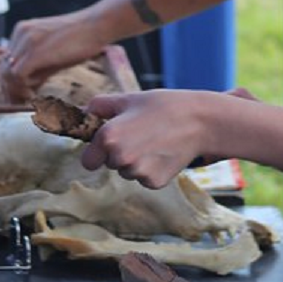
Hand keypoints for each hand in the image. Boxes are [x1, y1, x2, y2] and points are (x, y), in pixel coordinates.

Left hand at [0, 9, 106, 101]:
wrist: (96, 26)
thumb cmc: (80, 41)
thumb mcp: (53, 54)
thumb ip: (37, 69)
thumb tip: (26, 91)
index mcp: (22, 31)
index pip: (6, 61)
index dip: (9, 82)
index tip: (18, 97)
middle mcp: (20, 33)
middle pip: (3, 68)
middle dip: (10, 89)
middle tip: (20, 104)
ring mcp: (26, 41)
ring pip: (7, 73)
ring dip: (16, 90)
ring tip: (29, 99)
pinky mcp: (34, 52)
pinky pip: (17, 76)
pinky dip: (22, 89)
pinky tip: (33, 95)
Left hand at [78, 90, 210, 188]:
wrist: (201, 121)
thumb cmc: (164, 106)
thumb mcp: (128, 99)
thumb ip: (99, 106)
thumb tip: (81, 111)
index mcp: (108, 137)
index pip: (88, 160)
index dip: (96, 152)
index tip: (108, 144)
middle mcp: (119, 158)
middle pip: (110, 164)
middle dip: (120, 153)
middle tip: (141, 133)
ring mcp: (137, 172)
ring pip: (128, 171)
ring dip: (136, 161)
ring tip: (155, 140)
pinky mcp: (154, 182)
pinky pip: (144, 178)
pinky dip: (152, 169)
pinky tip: (164, 152)